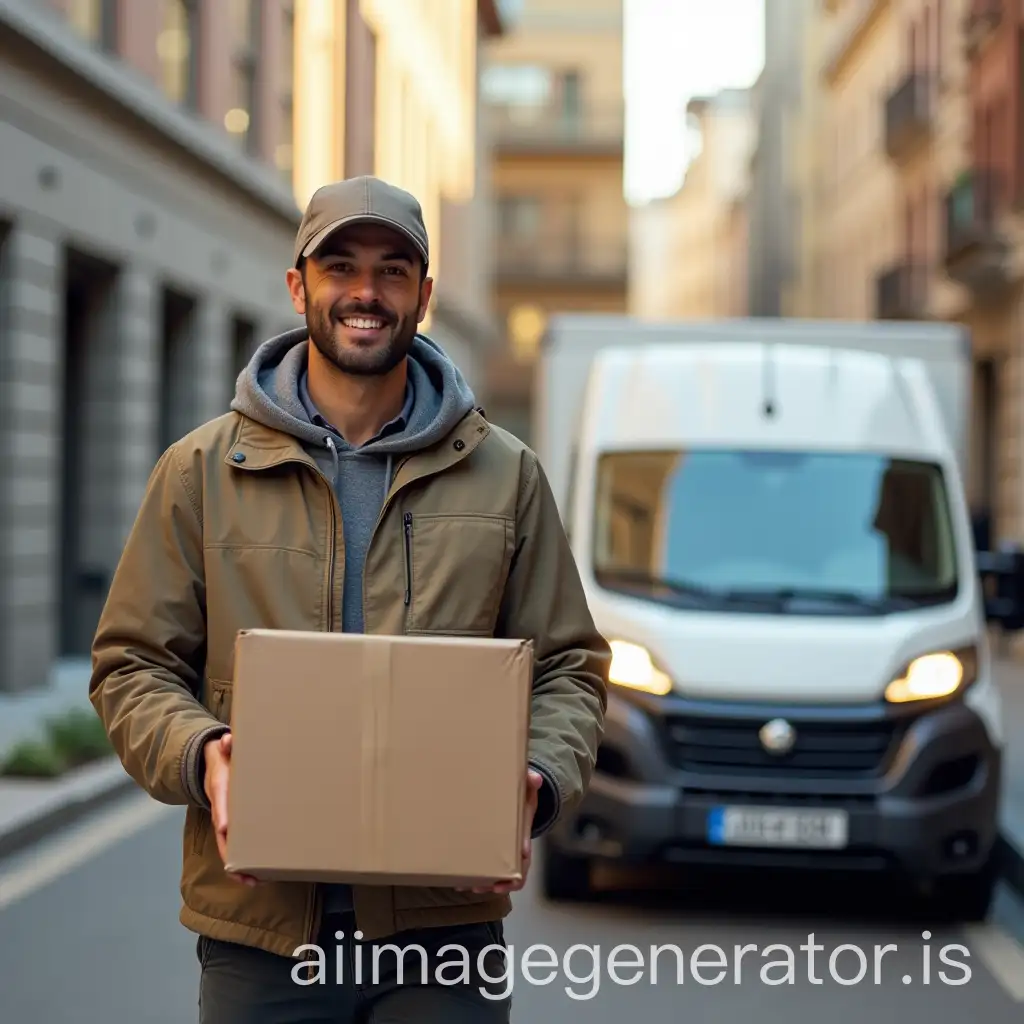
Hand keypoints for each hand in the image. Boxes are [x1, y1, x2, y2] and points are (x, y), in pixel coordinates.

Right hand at [202, 732, 258, 886]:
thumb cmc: (225, 756)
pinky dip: (241, 861)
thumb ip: (226, 744)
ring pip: (228, 845)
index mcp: (220, 786)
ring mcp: (225, 817)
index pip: (220, 801)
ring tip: (252, 882)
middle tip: (243, 871)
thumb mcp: (224, 747)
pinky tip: (256, 876)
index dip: (222, 814)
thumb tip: (227, 740)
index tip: (225, 828)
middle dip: (231, 852)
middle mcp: (221, 806)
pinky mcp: (233, 824)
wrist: (211, 763)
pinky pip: (235, 845)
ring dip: (237, 864)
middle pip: (222, 833)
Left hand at [459, 769, 543, 894]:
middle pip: (511, 874)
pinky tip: (458, 882)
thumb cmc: (520, 794)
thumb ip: (530, 781)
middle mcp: (514, 850)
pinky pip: (484, 870)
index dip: (519, 865)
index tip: (510, 873)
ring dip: (483, 884)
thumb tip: (536, 779)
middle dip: (499, 883)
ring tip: (466, 886)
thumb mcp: (527, 787)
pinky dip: (472, 878)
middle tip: (481, 887)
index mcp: (523, 836)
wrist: (515, 796)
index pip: (524, 856)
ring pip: (497, 876)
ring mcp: (502, 853)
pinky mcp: (489, 852)